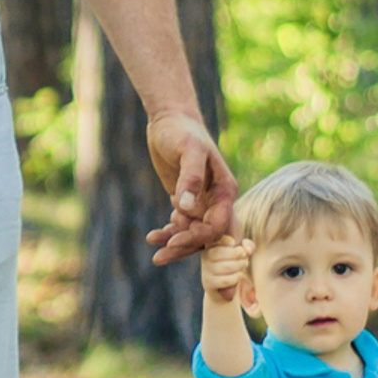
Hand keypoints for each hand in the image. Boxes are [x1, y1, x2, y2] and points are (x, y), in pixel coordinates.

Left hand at [141, 110, 237, 265]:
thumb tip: (187, 207)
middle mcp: (217, 200)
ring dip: (174, 243)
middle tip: (160, 257)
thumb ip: (190, 178)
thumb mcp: (189, 150)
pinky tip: (152, 236)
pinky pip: (182, 225)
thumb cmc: (182, 132)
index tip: (174, 242)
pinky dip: (169, 233)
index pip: (218, 226)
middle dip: (187, 248)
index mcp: (225, 190)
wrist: (169, 120)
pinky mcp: (186, 202)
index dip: (199, 238)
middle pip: (208, 236)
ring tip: (153, 247)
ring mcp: (202, 203)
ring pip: (193, 233)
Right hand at [200, 235, 251, 302]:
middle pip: (220, 253)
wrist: (223, 287)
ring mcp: (206, 270)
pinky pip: (226, 280)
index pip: (215, 240)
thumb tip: (248, 249)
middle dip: (237, 254)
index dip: (226, 240)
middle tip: (244, 256)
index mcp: (211, 245)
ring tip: (244, 264)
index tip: (234, 243)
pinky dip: (236, 277)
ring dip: (239, 265)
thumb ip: (247, 246)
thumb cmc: (232, 264)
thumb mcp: (240, 253)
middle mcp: (206, 256)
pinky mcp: (209, 283)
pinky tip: (239, 275)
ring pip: (226, 267)